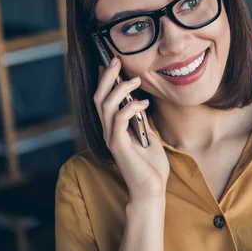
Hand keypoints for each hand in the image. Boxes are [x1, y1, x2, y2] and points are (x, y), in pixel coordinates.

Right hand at [93, 58, 169, 201]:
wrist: (152, 189)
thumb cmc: (151, 165)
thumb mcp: (147, 135)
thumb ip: (140, 120)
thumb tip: (139, 101)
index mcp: (113, 128)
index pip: (103, 99)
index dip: (105, 80)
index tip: (112, 61)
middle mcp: (108, 131)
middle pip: (99, 98)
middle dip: (107, 77)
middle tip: (116, 61)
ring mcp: (112, 139)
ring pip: (105, 106)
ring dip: (120, 89)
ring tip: (135, 80)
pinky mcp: (119, 146)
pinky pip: (118, 121)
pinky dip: (131, 108)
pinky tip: (144, 104)